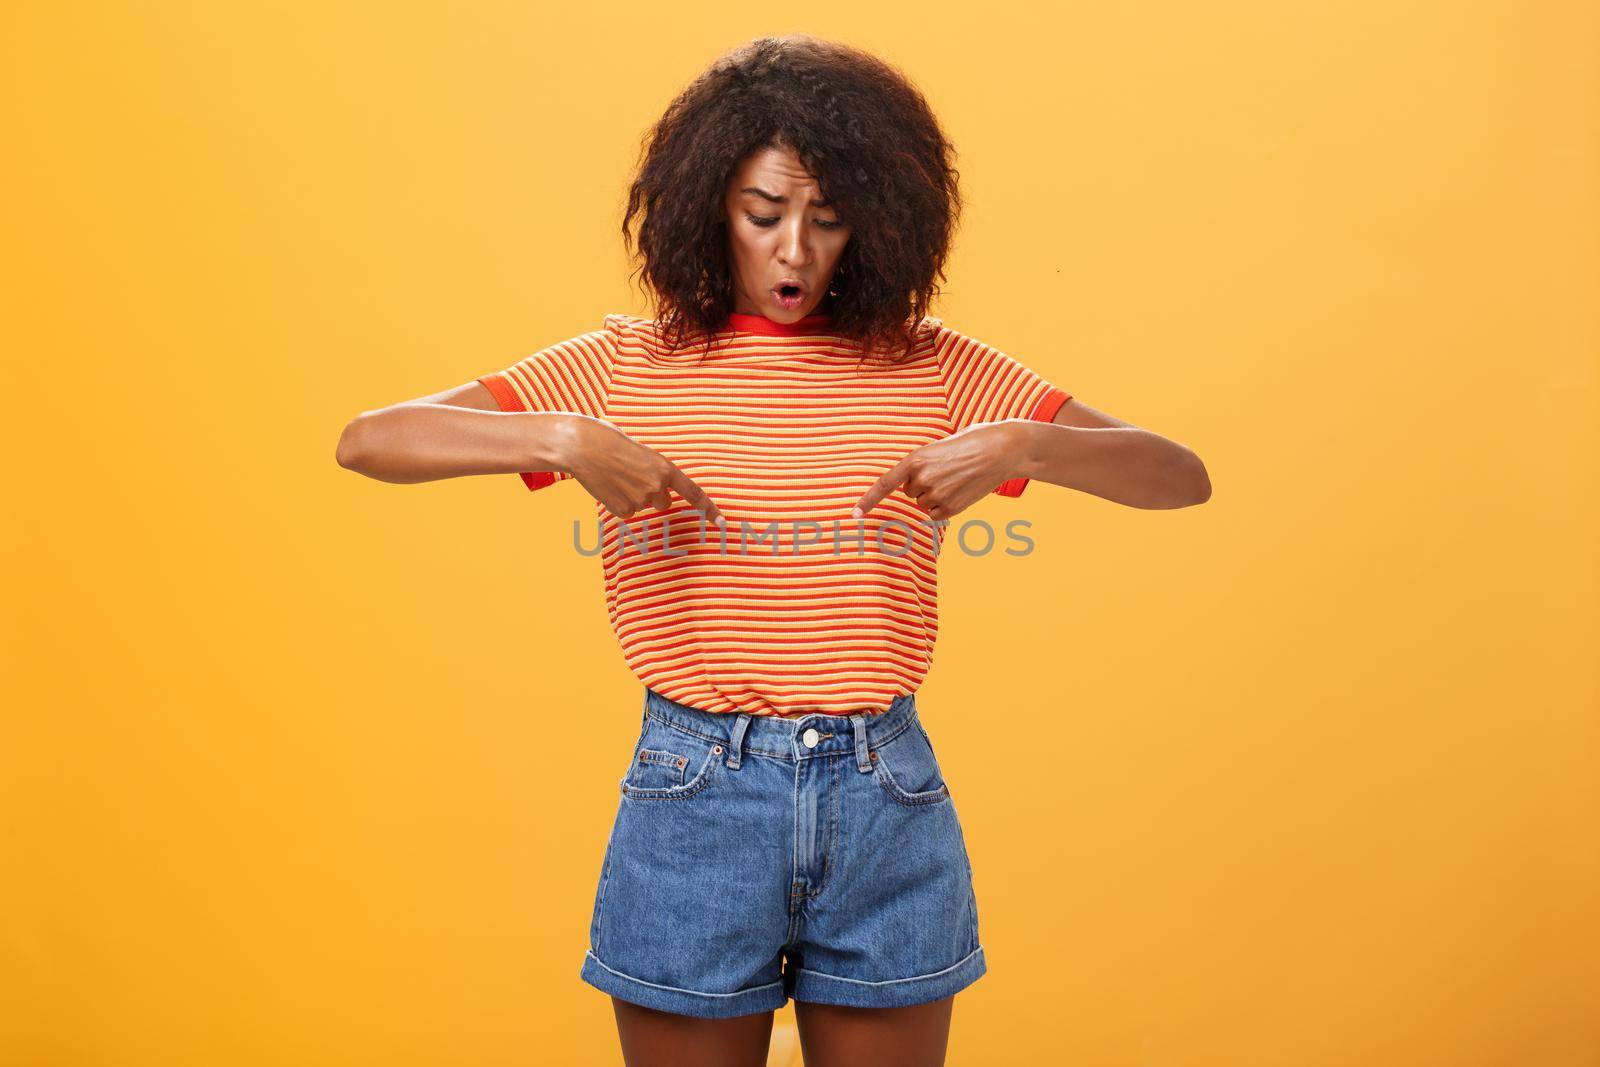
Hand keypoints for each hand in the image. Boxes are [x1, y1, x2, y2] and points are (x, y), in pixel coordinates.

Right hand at [565, 418, 724, 524]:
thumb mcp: (642, 452)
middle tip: (631, 475)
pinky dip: (618, 502)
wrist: (583, 447)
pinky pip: (627, 511)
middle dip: (652, 494)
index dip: (708, 508)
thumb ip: (655, 471)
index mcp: (665, 468)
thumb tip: (658, 489)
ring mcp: (640, 501)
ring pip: (643, 506)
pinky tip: (608, 486)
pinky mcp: (623, 511)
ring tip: (615, 476)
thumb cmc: (611, 442)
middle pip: (663, 503)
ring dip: (632, 495)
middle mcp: (656, 487)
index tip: (721, 522)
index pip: (693, 492)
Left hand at [852, 423, 1025, 521]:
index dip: (868, 500)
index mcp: (916, 459)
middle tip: (946, 469)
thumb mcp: (939, 447)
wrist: (1002, 450)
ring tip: (957, 478)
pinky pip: (936, 515)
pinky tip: (961, 491)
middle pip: (910, 492)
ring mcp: (937, 495)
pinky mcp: (952, 508)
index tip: (855, 514)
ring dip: (936, 494)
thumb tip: (914, 487)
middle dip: (923, 484)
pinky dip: (945, 507)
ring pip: (924, 503)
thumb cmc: (972, 442)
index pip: (885, 484)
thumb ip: (922, 465)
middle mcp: (922, 479)